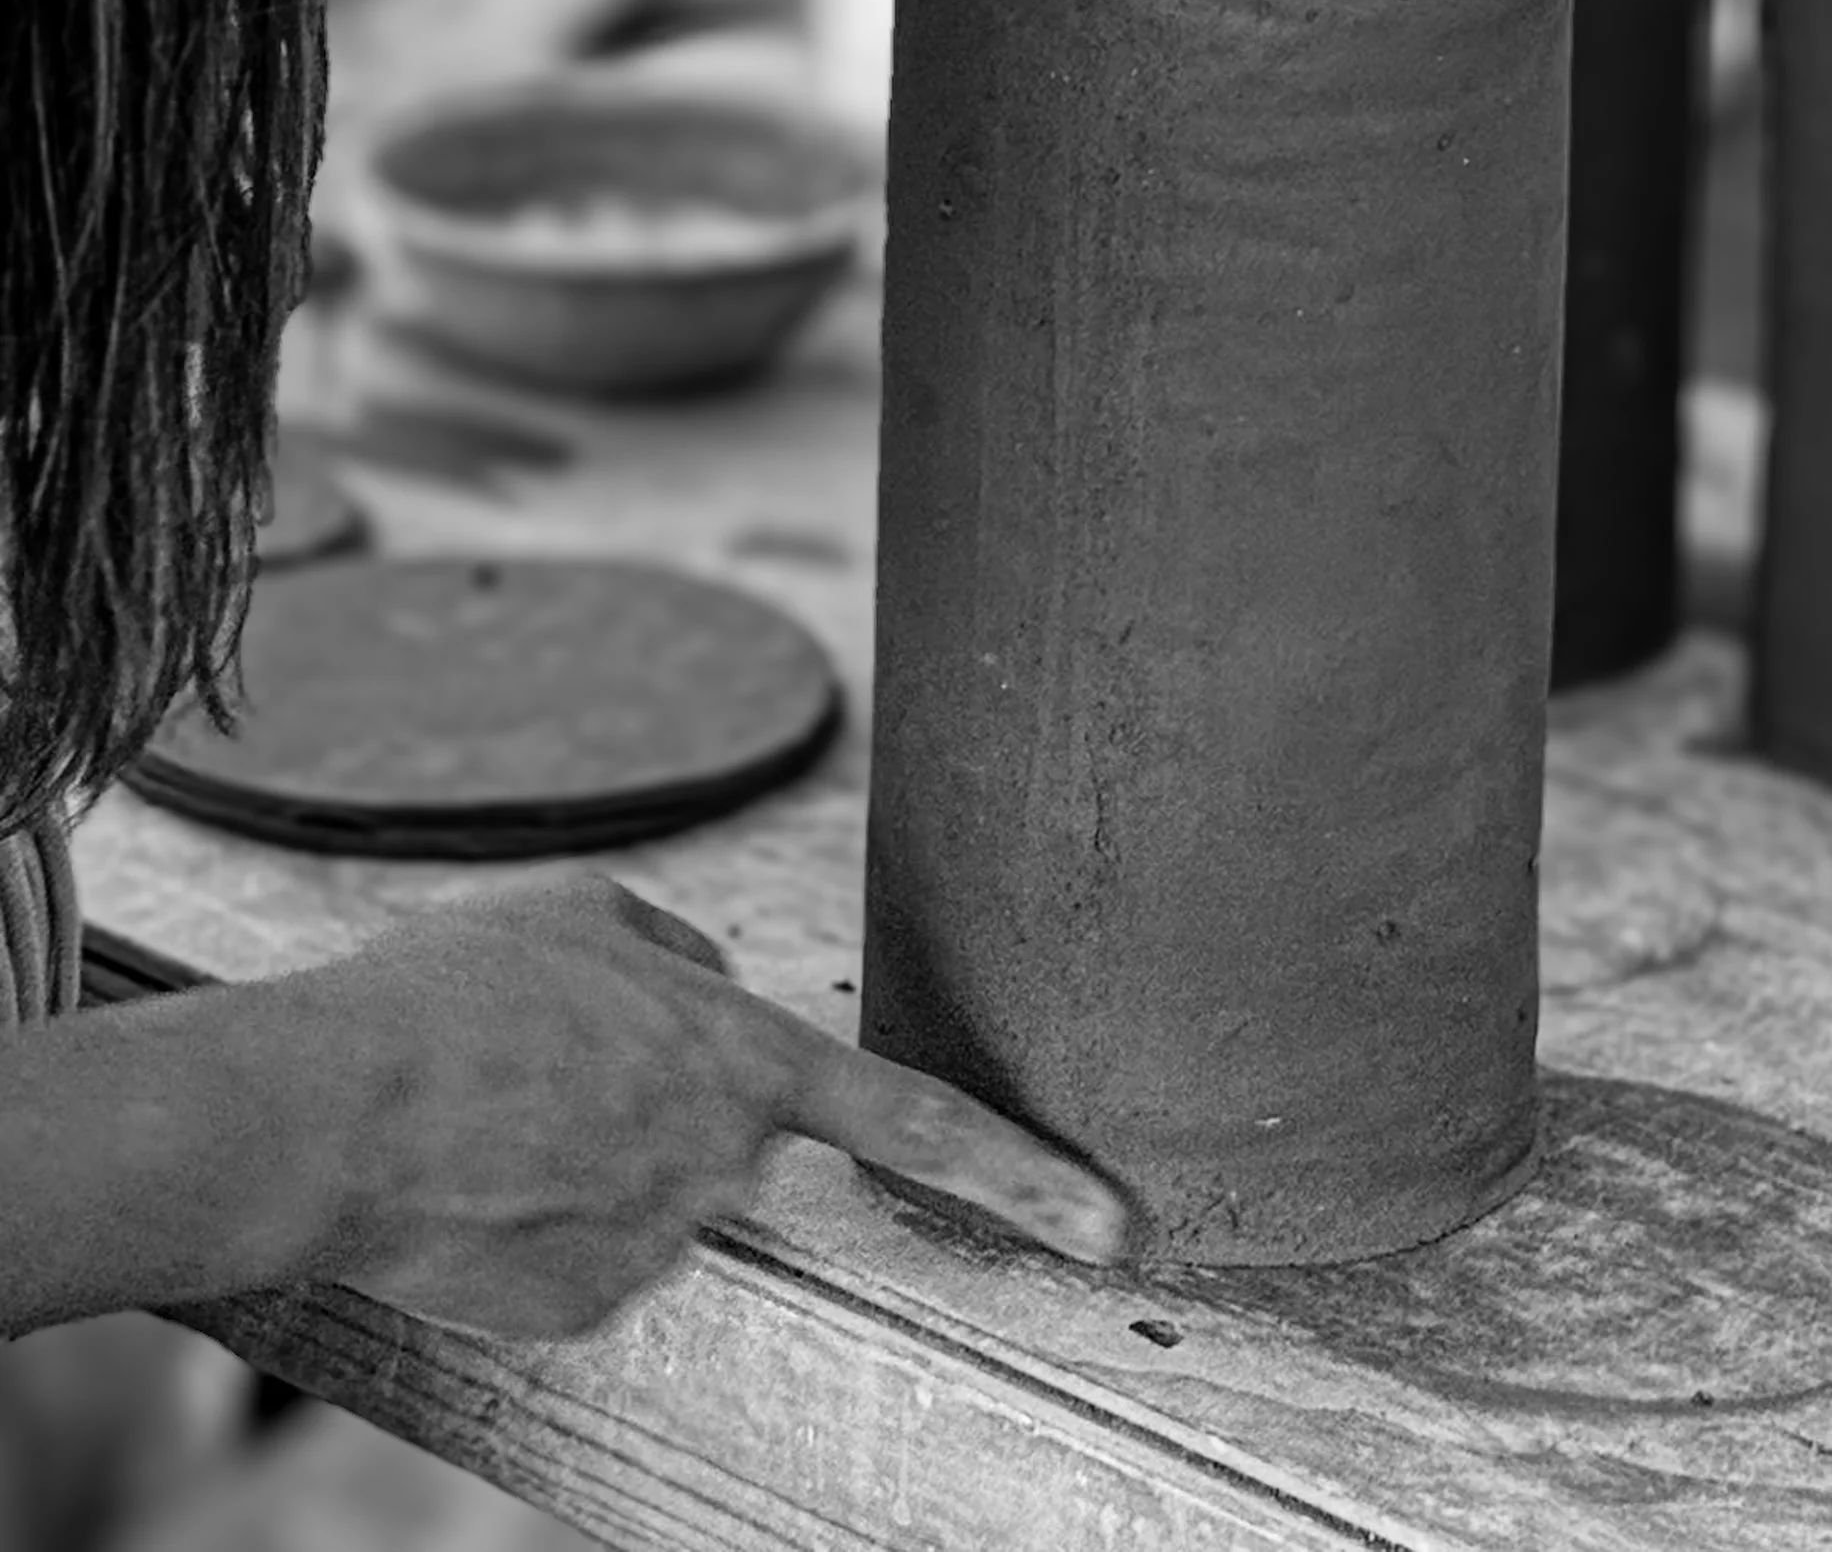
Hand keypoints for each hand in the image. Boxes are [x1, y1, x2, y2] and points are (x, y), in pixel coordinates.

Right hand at [275, 873, 1126, 1337]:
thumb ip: (677, 953)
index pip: (917, 1121)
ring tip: (483, 1115)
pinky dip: (532, 1226)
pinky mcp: (586, 1311)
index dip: (1027, 1173)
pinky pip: (581, 1258)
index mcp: (745, 1059)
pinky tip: (470, 1182)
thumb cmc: (448, 1000)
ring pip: (641, 1199)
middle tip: (533, 1079)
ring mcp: (659, 1246)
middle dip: (649, 1116)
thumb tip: (706, 980)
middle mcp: (723, 1163)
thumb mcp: (582, 915)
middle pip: (720, 1143)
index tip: (1113, 1227)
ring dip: (578, 1162)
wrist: (323, 1115)